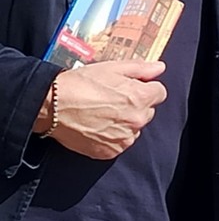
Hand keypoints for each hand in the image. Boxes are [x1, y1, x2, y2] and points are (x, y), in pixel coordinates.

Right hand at [34, 60, 166, 159]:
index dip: (147, 87)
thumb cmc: (84, 83)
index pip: (160, 93)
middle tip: (115, 98)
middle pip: (148, 111)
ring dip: (126, 121)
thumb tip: (160, 68)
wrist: (55, 106)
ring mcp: (123, 139)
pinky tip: (99, 125)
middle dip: (137, 104)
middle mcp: (136, 121)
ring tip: (104, 112)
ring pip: (134, 128)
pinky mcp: (109, 152)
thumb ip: (142, 69)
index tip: (133, 86)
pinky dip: (114, 135)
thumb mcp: (114, 68)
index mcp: (140, 98)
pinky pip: (120, 142)